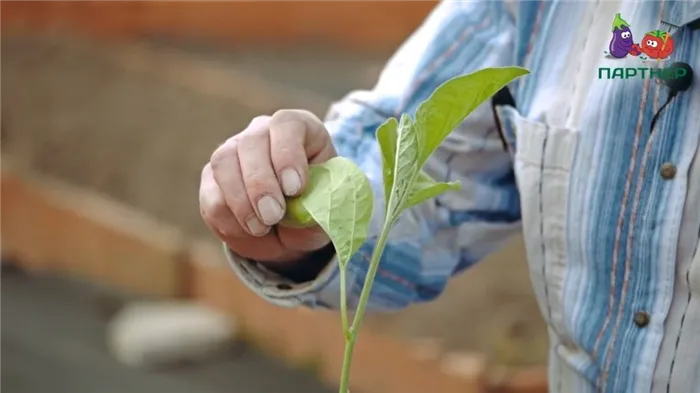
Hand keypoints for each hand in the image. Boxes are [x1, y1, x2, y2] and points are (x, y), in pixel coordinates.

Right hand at [199, 110, 335, 263]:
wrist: (292, 228)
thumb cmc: (314, 208)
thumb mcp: (326, 207)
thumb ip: (319, 204)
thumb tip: (305, 210)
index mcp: (299, 128)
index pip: (287, 125)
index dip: (288, 154)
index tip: (295, 188)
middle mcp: (262, 132)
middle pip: (250, 143)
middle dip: (260, 185)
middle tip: (273, 215)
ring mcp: (232, 151)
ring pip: (223, 164)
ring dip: (240, 202)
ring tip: (261, 229)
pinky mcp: (212, 178)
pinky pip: (210, 196)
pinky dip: (229, 221)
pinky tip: (250, 234)